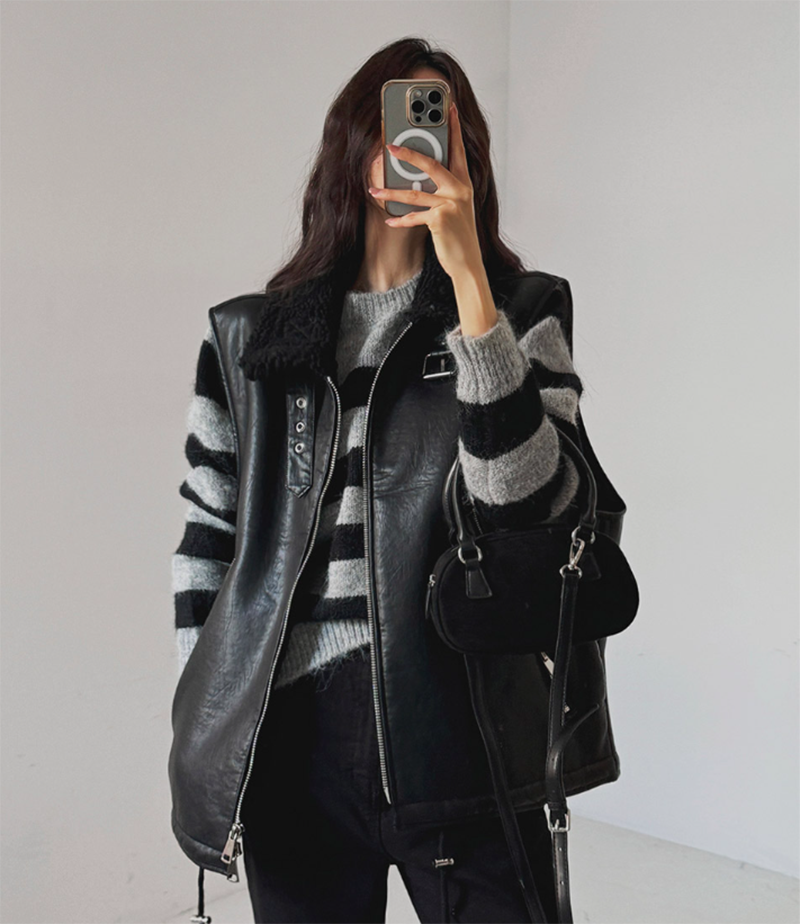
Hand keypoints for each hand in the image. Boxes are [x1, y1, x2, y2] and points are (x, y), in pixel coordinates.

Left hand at [368, 102, 481, 281]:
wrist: (468, 262)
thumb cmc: (458, 234)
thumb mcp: (455, 207)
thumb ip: (442, 189)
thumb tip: (414, 178)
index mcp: (464, 183)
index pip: (458, 149)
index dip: (454, 127)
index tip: (449, 107)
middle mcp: (459, 190)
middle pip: (431, 164)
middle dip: (409, 154)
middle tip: (390, 146)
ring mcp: (451, 205)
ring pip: (414, 193)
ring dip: (391, 193)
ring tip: (374, 191)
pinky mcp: (440, 220)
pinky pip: (414, 217)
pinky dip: (400, 220)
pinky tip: (389, 219)